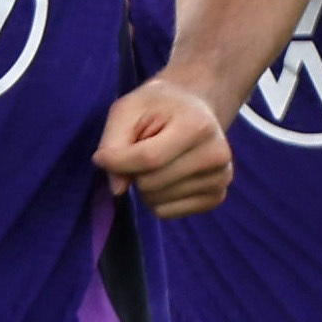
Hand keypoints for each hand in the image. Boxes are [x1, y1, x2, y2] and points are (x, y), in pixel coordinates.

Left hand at [94, 74, 234, 220]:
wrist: (194, 109)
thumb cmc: (156, 108)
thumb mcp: (127, 110)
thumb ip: (113, 144)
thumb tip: (117, 188)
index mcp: (198, 126)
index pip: (149, 159)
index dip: (117, 162)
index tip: (101, 157)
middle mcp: (217, 155)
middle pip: (151, 183)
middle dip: (133, 172)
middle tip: (142, 150)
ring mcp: (221, 179)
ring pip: (156, 201)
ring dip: (143, 186)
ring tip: (157, 161)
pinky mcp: (216, 197)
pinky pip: (166, 213)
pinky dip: (155, 199)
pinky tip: (166, 176)